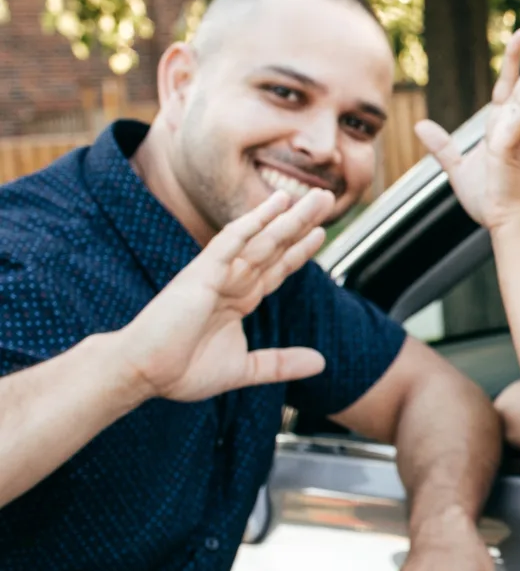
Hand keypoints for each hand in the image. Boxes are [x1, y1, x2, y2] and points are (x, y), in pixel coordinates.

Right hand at [117, 188, 333, 402]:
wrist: (142, 372)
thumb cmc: (181, 371)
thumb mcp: (245, 368)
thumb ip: (281, 363)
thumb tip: (321, 363)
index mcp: (238, 300)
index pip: (275, 269)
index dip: (299, 251)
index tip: (320, 233)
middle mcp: (230, 282)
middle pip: (274, 247)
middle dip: (301, 224)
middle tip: (325, 199)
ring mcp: (216, 274)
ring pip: (261, 240)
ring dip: (289, 217)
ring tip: (316, 197)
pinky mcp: (201, 273)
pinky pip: (231, 242)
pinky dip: (253, 223)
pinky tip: (275, 205)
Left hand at [414, 25, 519, 231]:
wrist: (504, 222)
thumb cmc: (489, 200)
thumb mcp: (457, 168)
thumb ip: (442, 146)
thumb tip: (420, 126)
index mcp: (502, 123)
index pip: (511, 81)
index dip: (517, 56)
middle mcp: (514, 121)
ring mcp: (517, 129)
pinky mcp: (514, 142)